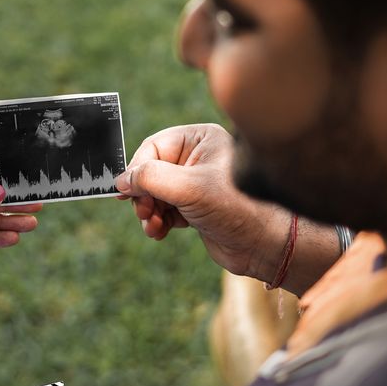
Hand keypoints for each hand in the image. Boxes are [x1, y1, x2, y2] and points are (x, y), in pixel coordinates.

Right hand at [115, 123, 268, 274]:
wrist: (265, 245)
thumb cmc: (236, 208)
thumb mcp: (189, 188)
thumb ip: (151, 178)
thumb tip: (121, 179)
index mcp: (200, 139)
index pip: (154, 147)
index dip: (137, 170)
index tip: (126, 193)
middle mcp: (198, 157)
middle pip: (151, 171)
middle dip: (143, 195)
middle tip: (144, 213)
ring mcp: (196, 183)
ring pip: (155, 193)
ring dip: (148, 211)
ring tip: (152, 227)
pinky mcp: (196, 207)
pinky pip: (164, 210)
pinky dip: (157, 221)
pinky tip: (159, 232)